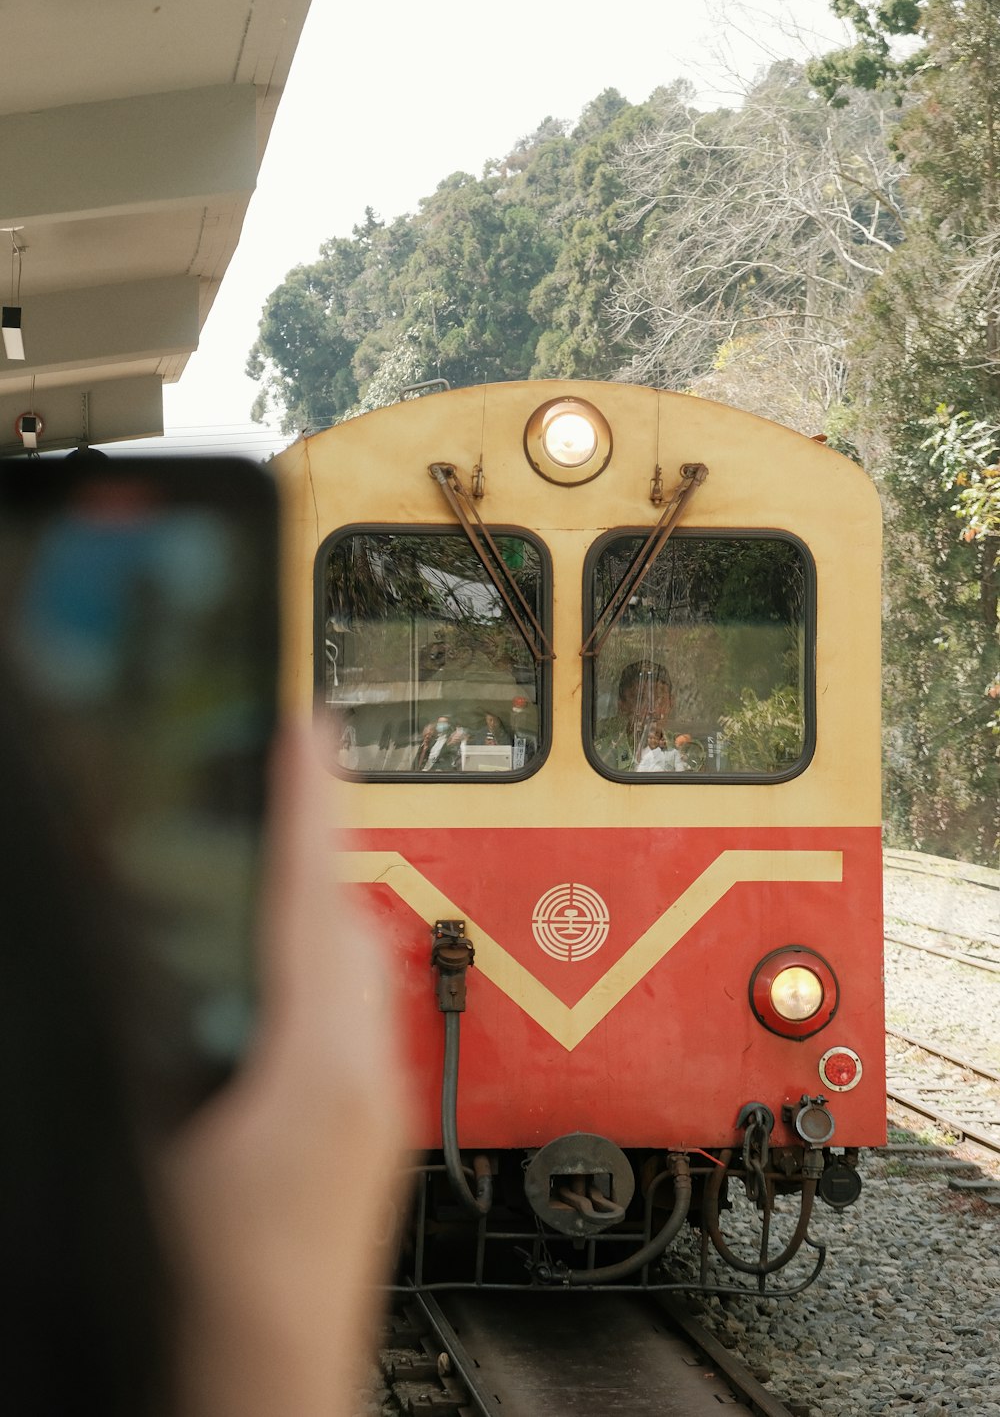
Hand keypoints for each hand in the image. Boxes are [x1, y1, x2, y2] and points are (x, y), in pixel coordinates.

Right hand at [160, 724, 408, 1416]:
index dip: (305, 800)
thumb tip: (141, 961)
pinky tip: (287, 977)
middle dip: (317, 842)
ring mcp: (375, 1102)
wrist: (265, 1383)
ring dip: (320, 904)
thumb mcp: (151, 1142)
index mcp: (312, 1064)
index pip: (310, 895)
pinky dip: (325, 966)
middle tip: (290, 781)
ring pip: (358, 965)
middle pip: (347, 919)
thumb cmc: (206, 1290)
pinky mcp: (370, 1131)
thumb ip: (150, 1044)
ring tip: (283, 857)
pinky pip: (358, 1011)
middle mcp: (364, 1070)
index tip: (310, 726)